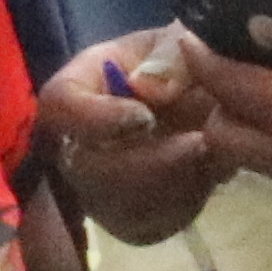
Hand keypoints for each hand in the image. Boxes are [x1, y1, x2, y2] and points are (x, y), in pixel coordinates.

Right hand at [38, 28, 228, 248]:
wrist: (204, 98)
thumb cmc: (180, 62)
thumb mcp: (178, 45)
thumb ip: (167, 62)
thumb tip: (149, 92)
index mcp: (78, 87)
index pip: (59, 108)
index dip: (95, 119)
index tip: (145, 117)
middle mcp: (74, 144)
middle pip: (88, 171)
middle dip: (151, 161)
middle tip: (201, 142)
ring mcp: (96, 189)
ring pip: (122, 206)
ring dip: (177, 182)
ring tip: (212, 151)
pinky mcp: (126, 219)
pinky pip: (151, 225)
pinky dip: (187, 202)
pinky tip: (206, 174)